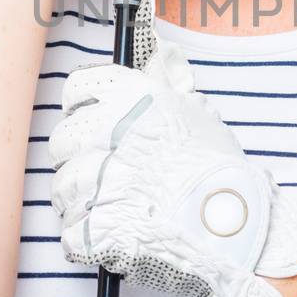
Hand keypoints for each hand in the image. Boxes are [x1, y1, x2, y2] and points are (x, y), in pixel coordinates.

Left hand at [47, 0, 296, 296]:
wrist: (235, 225)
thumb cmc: (220, 169)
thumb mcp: (196, 111)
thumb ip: (165, 86)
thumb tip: (161, 57)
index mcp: (130, 97)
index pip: (76, 88)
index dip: (82, 109)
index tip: (94, 126)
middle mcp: (107, 131)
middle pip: (61, 141)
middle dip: (77, 159)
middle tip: (104, 175)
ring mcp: (97, 181)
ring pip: (62, 188)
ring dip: (82, 201)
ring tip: (115, 208)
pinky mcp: (95, 228)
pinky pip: (70, 232)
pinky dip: (86, 239)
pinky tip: (112, 236)